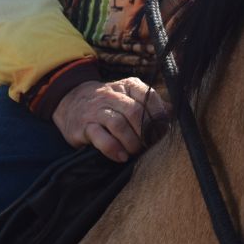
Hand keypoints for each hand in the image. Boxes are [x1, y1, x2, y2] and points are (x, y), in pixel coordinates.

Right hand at [52, 77, 168, 162]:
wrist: (70, 101)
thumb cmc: (108, 104)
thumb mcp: (128, 97)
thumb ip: (150, 104)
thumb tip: (173, 112)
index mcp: (127, 86)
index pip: (148, 96)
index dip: (158, 115)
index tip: (162, 130)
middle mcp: (112, 95)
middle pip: (134, 112)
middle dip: (145, 132)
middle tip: (149, 145)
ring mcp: (96, 110)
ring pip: (118, 124)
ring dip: (131, 142)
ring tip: (135, 152)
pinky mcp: (84, 126)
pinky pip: (100, 138)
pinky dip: (113, 149)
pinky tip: (121, 157)